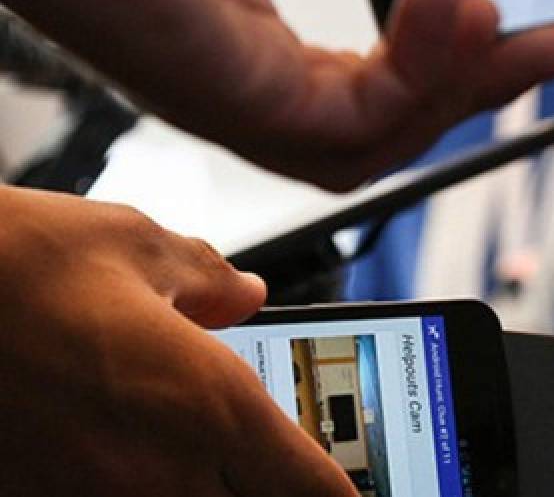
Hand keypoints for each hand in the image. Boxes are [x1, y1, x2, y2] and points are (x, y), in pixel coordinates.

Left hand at [0, 0, 553, 189]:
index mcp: (249, 12)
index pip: (377, 64)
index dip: (453, 45)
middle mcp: (249, 68)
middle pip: (398, 116)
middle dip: (486, 81)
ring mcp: (242, 94)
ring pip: (389, 137)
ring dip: (467, 86)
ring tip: (516, 23)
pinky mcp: (239, 100)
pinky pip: (359, 123)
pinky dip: (421, 73)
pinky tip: (454, 2)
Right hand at [0, 186, 357, 495]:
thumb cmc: (20, 261)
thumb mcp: (139, 245)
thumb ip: (212, 280)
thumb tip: (245, 293)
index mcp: (211, 404)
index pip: (312, 487)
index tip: (356, 492)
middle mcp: (161, 471)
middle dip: (275, 495)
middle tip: (277, 471)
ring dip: (209, 491)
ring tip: (206, 460)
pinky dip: (144, 487)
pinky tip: (134, 457)